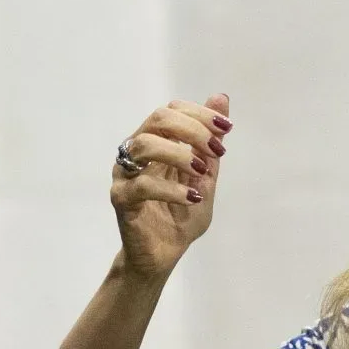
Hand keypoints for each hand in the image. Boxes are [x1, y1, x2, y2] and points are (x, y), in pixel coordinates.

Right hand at [109, 94, 231, 281]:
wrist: (167, 251)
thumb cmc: (184, 211)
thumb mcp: (206, 172)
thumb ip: (211, 140)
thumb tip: (221, 97)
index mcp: (156, 142)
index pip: (172, 110)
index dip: (200, 114)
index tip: (227, 128)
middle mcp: (136, 152)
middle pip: (157, 119)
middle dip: (192, 129)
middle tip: (216, 150)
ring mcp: (125, 174)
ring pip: (144, 146)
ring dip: (181, 155)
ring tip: (201, 173)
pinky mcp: (121, 199)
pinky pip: (141, 185)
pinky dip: (171, 189)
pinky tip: (192, 198)